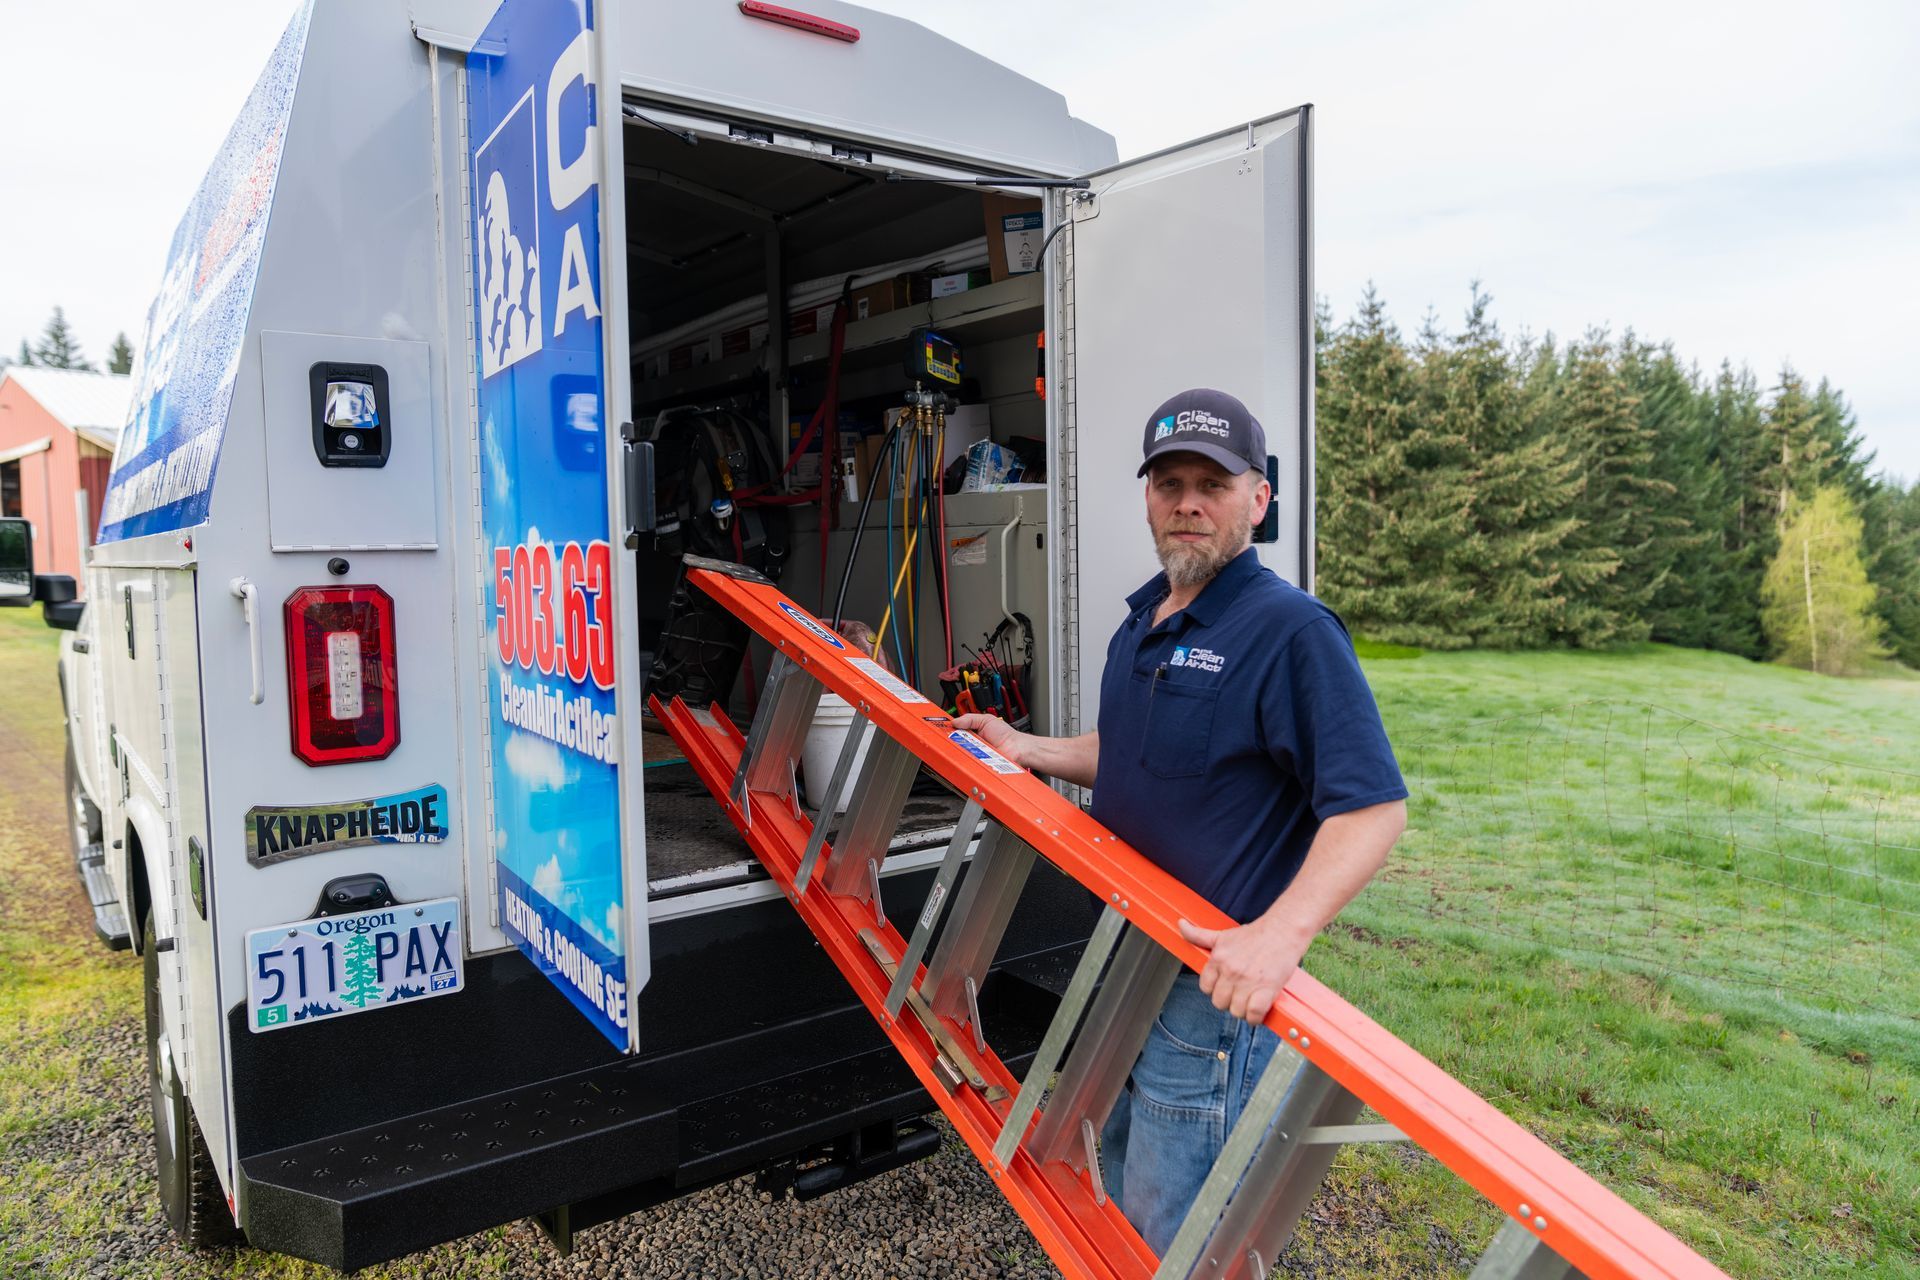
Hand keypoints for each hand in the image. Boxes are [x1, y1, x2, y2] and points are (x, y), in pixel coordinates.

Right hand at [953, 712, 1020, 762]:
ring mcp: (973, 755)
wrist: (1016, 748)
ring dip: (961, 749)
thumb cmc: (1005, 735)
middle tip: (953, 737)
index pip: (955, 731)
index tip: (941, 728)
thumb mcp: (986, 719)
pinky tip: (972, 754)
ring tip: (969, 744)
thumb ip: (970, 718)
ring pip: (959, 753)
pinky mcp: (977, 764)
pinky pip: (968, 763)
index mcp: (972, 732)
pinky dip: (967, 760)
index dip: (948, 730)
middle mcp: (971, 744)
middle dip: (952, 739)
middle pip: (954, 743)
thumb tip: (955, 721)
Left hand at [1177, 916, 1305, 1024]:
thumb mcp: (1223, 934)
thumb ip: (1199, 935)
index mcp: (1218, 959)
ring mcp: (1248, 981)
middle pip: (1219, 1002)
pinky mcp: (1266, 989)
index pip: (1205, 988)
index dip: (1215, 990)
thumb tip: (1180, 925)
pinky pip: (1254, 1014)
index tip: (1225, 988)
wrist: (1283, 930)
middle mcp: (1230, 971)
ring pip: (1236, 1011)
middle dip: (1228, 1001)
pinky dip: (1256, 1018)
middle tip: (1239, 995)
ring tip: (1250, 1002)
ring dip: (1243, 1011)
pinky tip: (1258, 1012)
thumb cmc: (1255, 934)